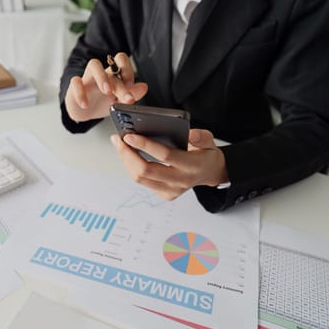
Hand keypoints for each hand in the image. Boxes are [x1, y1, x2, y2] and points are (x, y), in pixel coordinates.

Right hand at [65, 52, 148, 121]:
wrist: (84, 113)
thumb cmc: (102, 103)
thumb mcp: (119, 102)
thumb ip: (131, 94)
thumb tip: (144, 87)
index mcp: (113, 75)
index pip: (122, 61)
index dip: (128, 71)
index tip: (131, 87)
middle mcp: (101, 74)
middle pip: (110, 66)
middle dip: (120, 83)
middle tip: (126, 98)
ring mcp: (88, 78)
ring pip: (93, 64)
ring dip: (102, 77)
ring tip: (107, 91)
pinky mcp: (75, 87)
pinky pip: (75, 82)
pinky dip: (80, 93)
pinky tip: (85, 104)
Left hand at [111, 129, 228, 199]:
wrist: (210, 173)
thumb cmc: (205, 154)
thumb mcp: (210, 141)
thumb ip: (201, 137)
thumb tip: (190, 134)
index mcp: (192, 166)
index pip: (165, 156)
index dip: (145, 145)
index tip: (129, 136)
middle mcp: (181, 181)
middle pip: (146, 170)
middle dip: (128, 154)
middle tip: (118, 139)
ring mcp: (171, 190)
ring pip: (140, 178)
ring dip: (127, 161)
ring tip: (120, 145)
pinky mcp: (165, 194)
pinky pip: (143, 181)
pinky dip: (132, 167)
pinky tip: (128, 155)